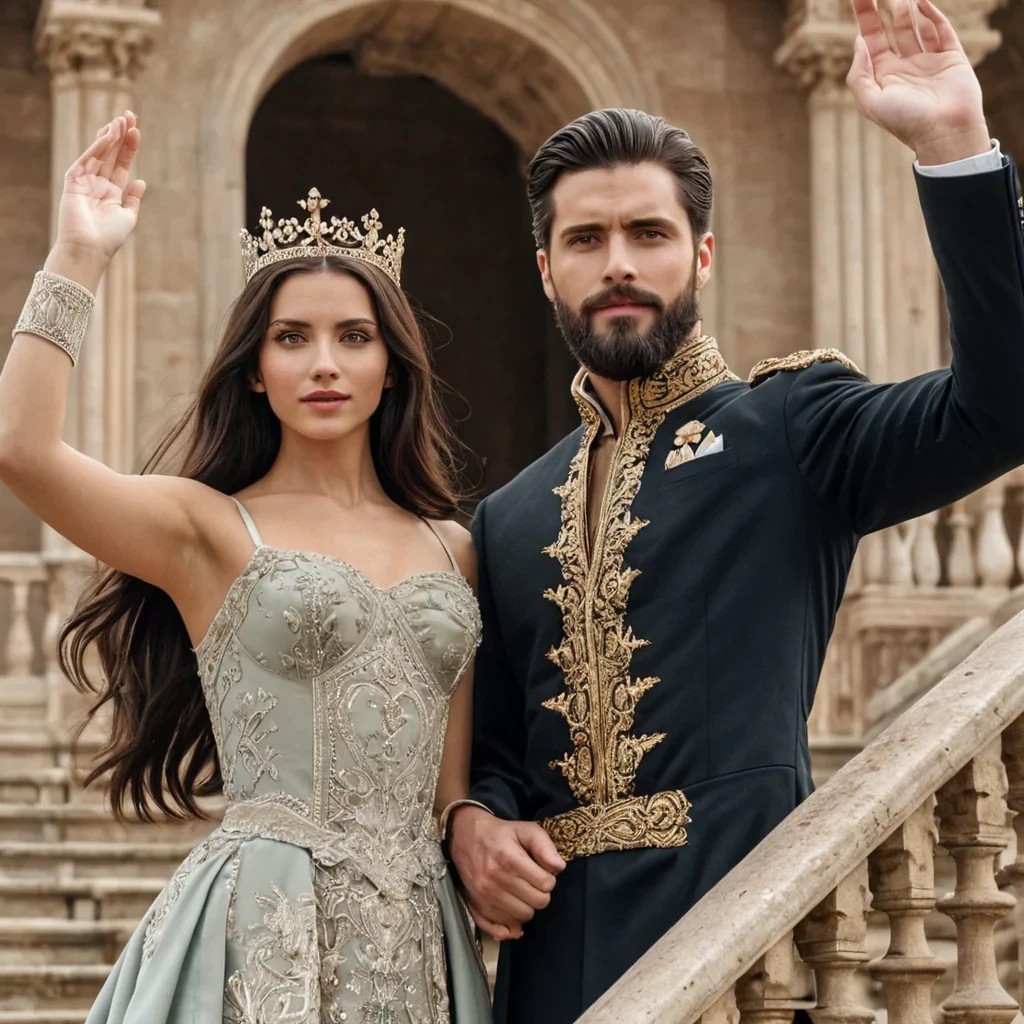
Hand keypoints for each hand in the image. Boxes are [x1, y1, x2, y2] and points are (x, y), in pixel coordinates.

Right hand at [53, 111, 145, 278]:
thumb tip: (142, 181)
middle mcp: (98, 184)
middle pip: (111, 154)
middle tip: (129, 115)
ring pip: (99, 154)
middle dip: (120, 135)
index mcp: (112, 193)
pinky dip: (97, 148)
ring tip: (121, 120)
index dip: (129, 147)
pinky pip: (86, 160)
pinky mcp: (73, 182)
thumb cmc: (109, 238)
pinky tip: (108, 136)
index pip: (122, 164)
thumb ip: (133, 199)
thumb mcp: (128, 217)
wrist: (89, 249)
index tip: (137, 130)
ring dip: (109, 137)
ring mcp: (85, 181)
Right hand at [448, 805, 565, 940]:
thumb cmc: (501, 834)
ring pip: (522, 917)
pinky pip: (501, 928)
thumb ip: (544, 846)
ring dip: (526, 905)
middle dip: (540, 892)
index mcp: (509, 859)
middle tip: (532, 881)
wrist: (465, 837)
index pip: (546, 884)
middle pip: (537, 903)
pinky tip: (512, 911)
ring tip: (520, 890)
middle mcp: (495, 880)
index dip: (548, 878)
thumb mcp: (526, 830)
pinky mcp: (476, 906)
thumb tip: (559, 867)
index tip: (541, 871)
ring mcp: (484, 896)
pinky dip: (510, 922)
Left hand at [847, 0, 990, 164]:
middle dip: (885, 7)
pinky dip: (931, 14)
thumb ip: (859, 74)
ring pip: (915, 26)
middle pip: (892, 29)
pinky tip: (921, 2)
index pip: (871, 40)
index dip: (865, 18)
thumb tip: (859, 42)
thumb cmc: (904, 121)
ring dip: (907, 9)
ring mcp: (928, 60)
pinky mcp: (951, 56)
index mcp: (883, 77)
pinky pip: (940, 30)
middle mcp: (905, 66)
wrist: (944, 132)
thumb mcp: (870, 102)